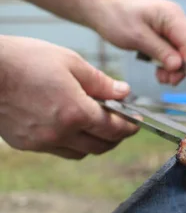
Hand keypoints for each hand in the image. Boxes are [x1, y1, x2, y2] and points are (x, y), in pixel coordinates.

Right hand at [0, 36, 138, 158]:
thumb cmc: (22, 60)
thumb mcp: (69, 61)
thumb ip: (100, 82)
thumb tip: (124, 93)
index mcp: (76, 112)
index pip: (115, 128)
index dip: (130, 126)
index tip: (136, 122)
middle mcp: (61, 132)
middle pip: (102, 146)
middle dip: (117, 136)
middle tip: (121, 124)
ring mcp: (42, 142)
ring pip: (82, 152)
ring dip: (95, 142)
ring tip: (97, 125)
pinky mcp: (26, 144)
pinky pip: (59, 151)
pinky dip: (72, 143)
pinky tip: (71, 127)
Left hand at [91, 0, 185, 85]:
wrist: (103, 9)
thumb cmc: (116, 18)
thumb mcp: (137, 37)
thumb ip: (160, 51)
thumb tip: (178, 66)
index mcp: (172, 15)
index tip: (171, 77)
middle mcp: (177, 20)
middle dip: (181, 67)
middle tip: (165, 80)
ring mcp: (173, 27)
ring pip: (184, 53)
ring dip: (175, 68)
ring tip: (160, 77)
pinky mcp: (168, 34)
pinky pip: (176, 52)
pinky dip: (169, 64)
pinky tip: (159, 71)